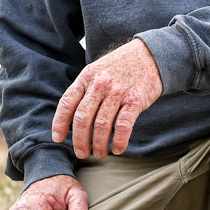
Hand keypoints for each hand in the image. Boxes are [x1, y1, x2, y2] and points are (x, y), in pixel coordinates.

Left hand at [52, 38, 163, 159]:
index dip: (60, 123)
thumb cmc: (122, 66)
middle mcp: (100, 84)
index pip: (67, 103)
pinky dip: (119, 141)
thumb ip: (85, 89)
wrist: (151, 55)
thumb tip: (71, 115)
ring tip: (100, 153)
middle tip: (82, 153)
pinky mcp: (135, 100)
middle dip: (80, 140)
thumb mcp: (97, 70)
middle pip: (83, 118)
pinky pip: (123, 126)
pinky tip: (117, 149)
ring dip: (99, 144)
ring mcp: (118, 92)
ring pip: (102, 125)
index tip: (58, 138)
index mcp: (87, 77)